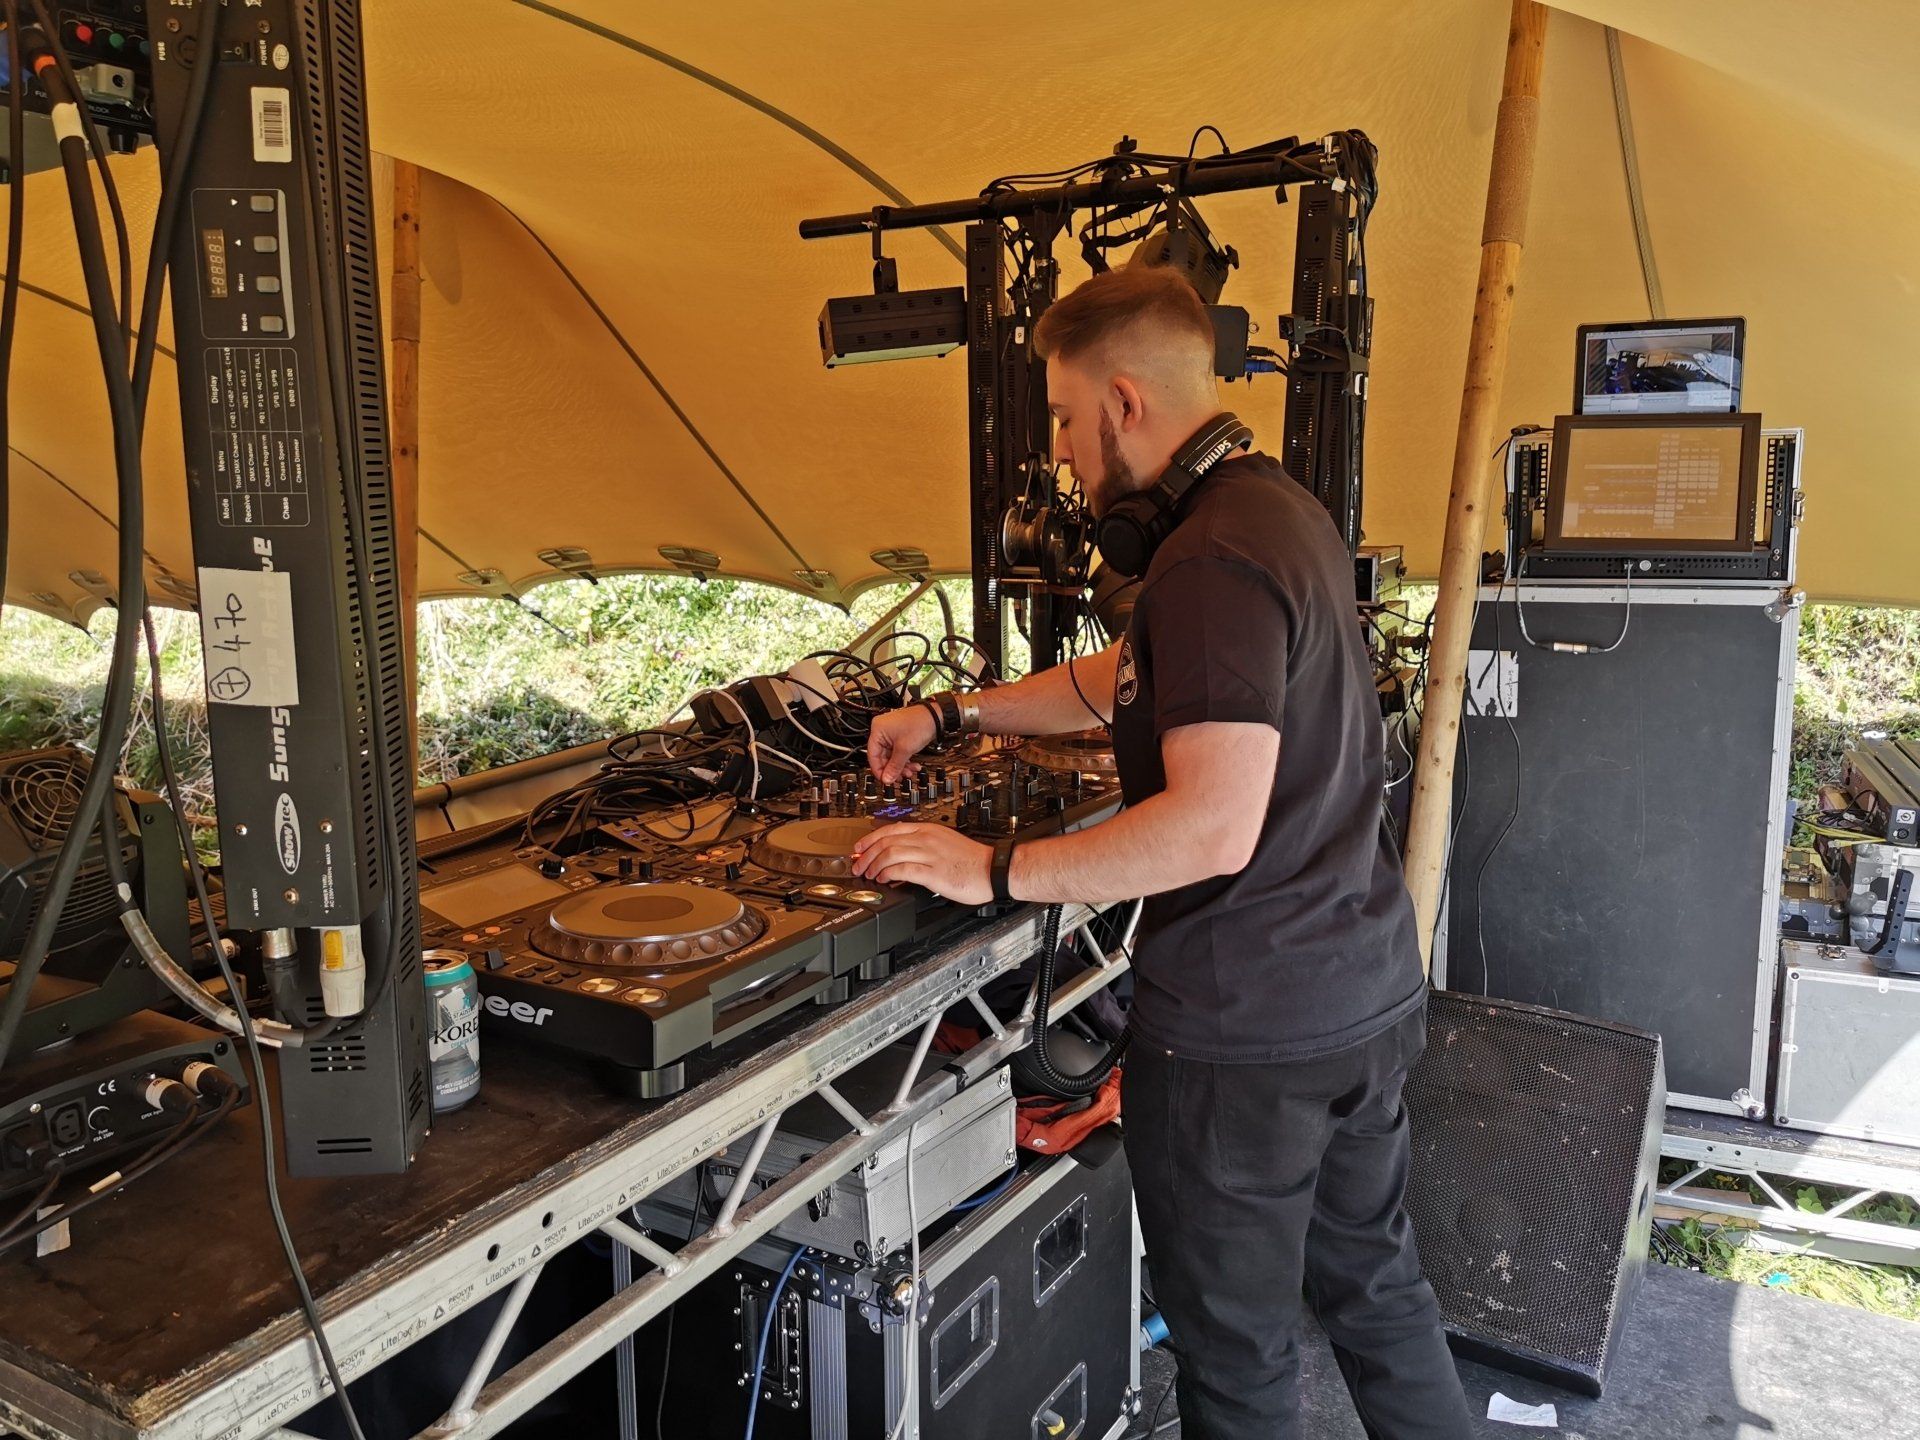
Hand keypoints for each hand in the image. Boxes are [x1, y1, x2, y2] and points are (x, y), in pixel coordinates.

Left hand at [851, 823, 992, 904]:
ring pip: (890, 854)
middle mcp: (927, 839)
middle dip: (866, 854)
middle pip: (886, 841)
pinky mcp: (933, 872)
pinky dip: (888, 874)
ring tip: (868, 874)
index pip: (891, 829)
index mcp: (929, 830)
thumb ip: (924, 845)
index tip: (859, 848)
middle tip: (858, 865)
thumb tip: (902, 854)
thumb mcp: (945, 842)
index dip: (870, 839)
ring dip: (874, 865)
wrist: (993, 869)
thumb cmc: (972, 860)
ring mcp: (929, 855)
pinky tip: (883, 880)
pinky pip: (903, 870)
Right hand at [867, 705, 935, 783]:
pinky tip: (912, 765)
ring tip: (909, 772)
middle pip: (882, 757)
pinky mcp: (899, 736)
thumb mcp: (905, 749)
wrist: (935, 717)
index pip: (872, 755)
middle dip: (893, 769)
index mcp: (878, 730)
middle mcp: (882, 731)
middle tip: (899, 778)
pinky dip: (904, 760)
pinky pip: (897, 752)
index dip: (879, 770)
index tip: (886, 780)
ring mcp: (891, 733)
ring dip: (900, 766)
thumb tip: (887, 779)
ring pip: (891, 756)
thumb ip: (894, 767)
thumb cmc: (920, 724)